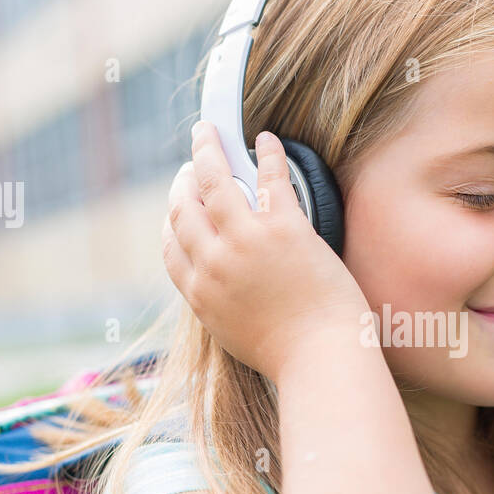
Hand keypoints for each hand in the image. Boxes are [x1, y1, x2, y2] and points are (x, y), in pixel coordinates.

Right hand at [163, 121, 368, 381]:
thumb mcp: (236, 335)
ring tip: (208, 132)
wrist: (322, 361)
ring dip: (209, 149)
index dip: (173, 220)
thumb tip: (225, 285)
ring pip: (215, 182)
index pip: (172, 246)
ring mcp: (246, 243)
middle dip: (184, 180)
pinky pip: (269, 178)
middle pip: (184, 208)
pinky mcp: (284, 230)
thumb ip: (222, 304)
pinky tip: (266, 139)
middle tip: (193, 163)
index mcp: (200, 294)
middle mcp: (214, 264)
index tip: (179, 205)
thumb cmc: (290, 355)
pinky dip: (266, 153)